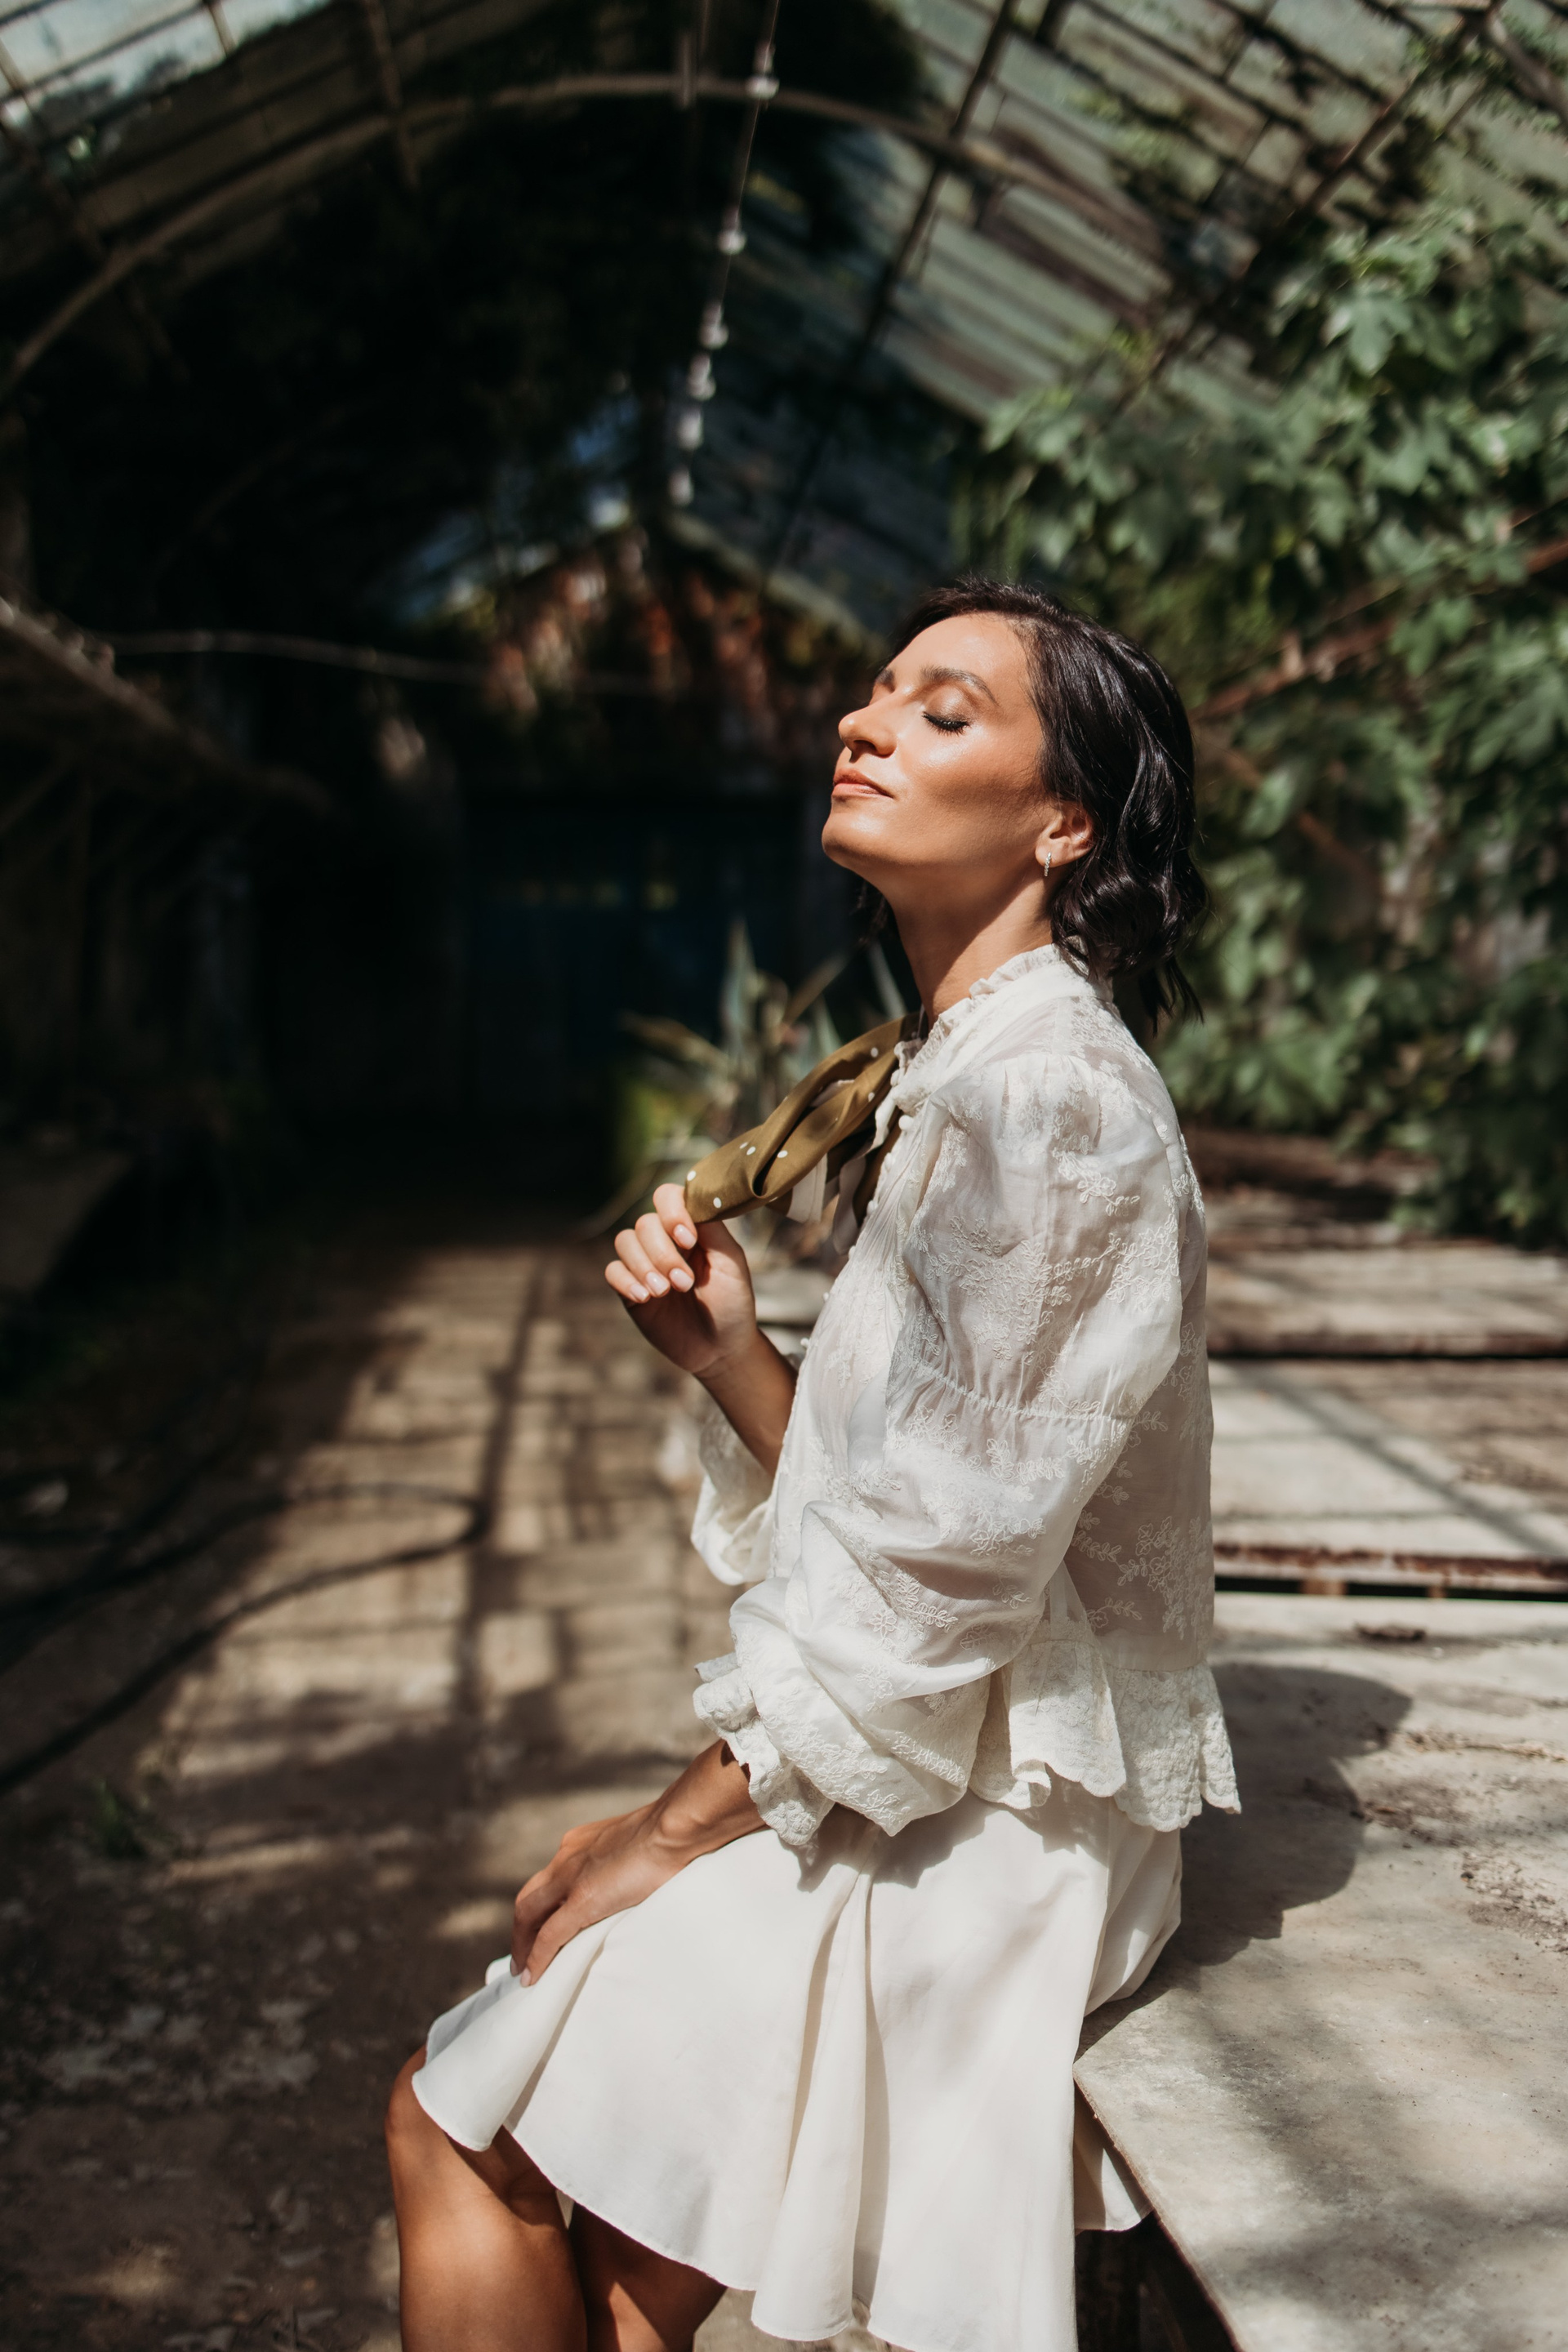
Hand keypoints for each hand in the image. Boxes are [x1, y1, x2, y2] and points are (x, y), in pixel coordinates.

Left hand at [510, 1743, 762, 1981]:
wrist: (675, 1827)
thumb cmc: (670, 1832)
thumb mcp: (637, 1843)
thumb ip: (626, 1860)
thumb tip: (637, 1878)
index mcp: (581, 1842)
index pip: (550, 1877)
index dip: (543, 1904)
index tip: (543, 1924)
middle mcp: (567, 1856)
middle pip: (530, 1897)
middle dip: (522, 1928)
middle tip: (522, 1955)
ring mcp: (571, 1877)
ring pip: (528, 1914)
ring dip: (522, 1944)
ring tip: (523, 1970)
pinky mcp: (582, 1900)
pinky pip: (549, 1936)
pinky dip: (537, 1957)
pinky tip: (532, 1976)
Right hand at [605, 1183, 758, 1380]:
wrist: (720, 1348)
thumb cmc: (732, 1303)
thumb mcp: (730, 1263)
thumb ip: (712, 1229)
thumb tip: (693, 1199)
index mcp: (690, 1228)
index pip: (668, 1197)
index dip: (672, 1213)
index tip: (688, 1240)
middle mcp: (665, 1241)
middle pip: (644, 1223)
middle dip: (663, 1254)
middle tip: (684, 1283)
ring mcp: (645, 1264)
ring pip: (625, 1242)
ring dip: (644, 1266)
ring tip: (664, 1292)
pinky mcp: (630, 1289)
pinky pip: (612, 1271)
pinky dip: (626, 1281)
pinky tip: (645, 1299)